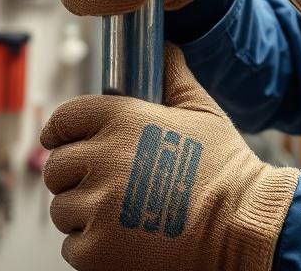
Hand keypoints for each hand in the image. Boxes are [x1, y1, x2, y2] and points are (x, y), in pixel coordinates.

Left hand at [42, 44, 299, 270]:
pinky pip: (73, 245)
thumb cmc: (226, 168)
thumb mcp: (203, 112)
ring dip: (84, 212)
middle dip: (76, 175)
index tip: (63, 141)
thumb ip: (175, 78)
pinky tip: (124, 238)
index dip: (62, 132)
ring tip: (122, 213)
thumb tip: (165, 51)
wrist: (242, 223)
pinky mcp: (97, 249)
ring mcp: (98, 206)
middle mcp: (104, 159)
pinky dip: (92, 245)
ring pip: (63, 208)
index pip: (64, 119)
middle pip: (58, 167)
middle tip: (107, 184)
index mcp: (123, 120)